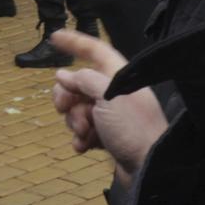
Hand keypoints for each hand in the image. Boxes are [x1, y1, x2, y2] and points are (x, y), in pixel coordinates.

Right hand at [49, 28, 167, 178]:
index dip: (75, 42)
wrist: (150, 167)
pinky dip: (80, 137)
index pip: (95, 51)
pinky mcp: (107, 136)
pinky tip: (83, 146)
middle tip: (64, 107)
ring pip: (78, 109)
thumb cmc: (133, 127)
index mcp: (119, 77)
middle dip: (67, 96)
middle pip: (79, 83)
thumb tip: (64, 75)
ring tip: (84, 132)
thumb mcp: (108, 96)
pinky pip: (84, 131)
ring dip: (74, 120)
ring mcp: (110, 116)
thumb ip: (84, 80)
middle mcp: (114, 93)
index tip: (54, 37)